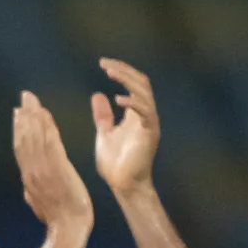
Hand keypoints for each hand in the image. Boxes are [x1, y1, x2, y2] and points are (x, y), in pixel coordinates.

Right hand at [9, 91, 90, 237]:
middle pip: (24, 138)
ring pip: (33, 137)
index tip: (19, 114)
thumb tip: (27, 187)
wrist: (68, 228)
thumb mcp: (40, 205)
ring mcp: (42, 169)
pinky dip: (45, 126)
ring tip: (31, 99)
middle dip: (23, 116)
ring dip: (31, 115)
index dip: (19, 129)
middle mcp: (31, 171)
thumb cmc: (59, 219)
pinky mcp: (56, 167)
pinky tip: (45, 113)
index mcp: (28, 179)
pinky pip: (48, 141)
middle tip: (23, 98)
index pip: (21, 149)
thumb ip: (33, 191)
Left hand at [91, 57, 160, 197]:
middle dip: (123, 70)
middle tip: (104, 63)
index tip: (103, 63)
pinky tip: (118, 99)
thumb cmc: (115, 163)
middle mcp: (145, 114)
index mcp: (135, 113)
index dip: (121, 71)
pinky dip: (132, 104)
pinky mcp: (150, 133)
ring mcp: (149, 122)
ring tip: (110, 73)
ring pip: (144, 93)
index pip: (133, 83)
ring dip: (127, 81)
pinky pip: (145, 112)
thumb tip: (97, 95)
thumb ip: (103, 116)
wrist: (123, 185)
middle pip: (140, 83)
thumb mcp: (104, 134)